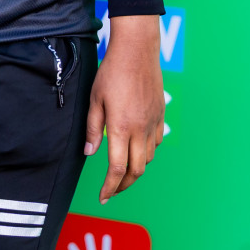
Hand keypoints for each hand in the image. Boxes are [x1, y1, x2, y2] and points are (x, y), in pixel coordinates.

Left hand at [85, 14, 165, 203]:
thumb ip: (92, 128)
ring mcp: (153, 124)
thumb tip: (89, 153)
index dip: (110, 187)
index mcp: (121, 128)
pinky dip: (146, 153)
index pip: (117, 169)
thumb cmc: (111, 73)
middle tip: (111, 190)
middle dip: (123, 185)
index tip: (103, 197)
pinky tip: (135, 150)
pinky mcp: (160, 117)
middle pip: (136, 170)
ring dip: (135, 170)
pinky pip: (155, 144)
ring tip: (121, 172)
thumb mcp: (94, 100)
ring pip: (147, 159)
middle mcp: (140, 130)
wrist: (137, 53)